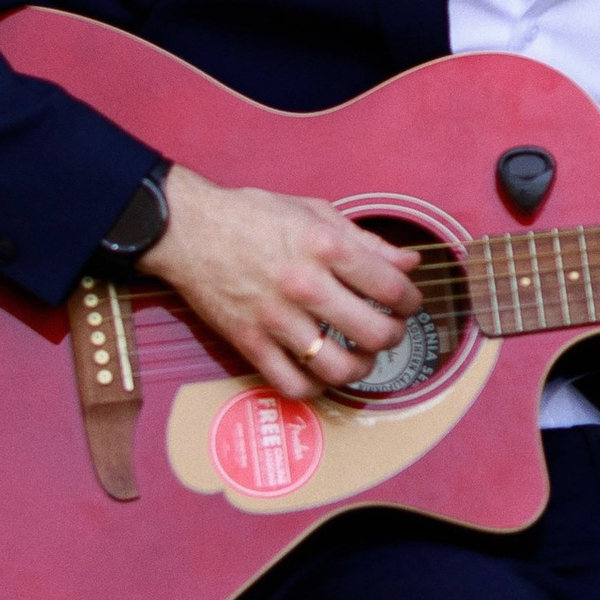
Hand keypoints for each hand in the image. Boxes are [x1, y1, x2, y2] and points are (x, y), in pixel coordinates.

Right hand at [138, 164, 419, 402]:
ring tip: (361, 357)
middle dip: (393, 337)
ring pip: (337, 367)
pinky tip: (321, 373)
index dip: (412, 300)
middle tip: (389, 331)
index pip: (390, 287)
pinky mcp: (249, 342)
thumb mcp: (314, 211)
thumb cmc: (252, 216)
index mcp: (325, 246)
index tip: (409, 302)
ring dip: (361, 369)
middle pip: (373, 333)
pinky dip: (315, 388)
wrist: (187, 229)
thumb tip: (411, 262)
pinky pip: (291, 384)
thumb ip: (366, 241)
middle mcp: (304, 285)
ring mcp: (275, 318)